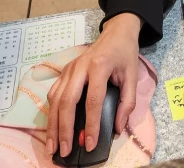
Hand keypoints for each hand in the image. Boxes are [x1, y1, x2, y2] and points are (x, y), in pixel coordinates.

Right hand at [46, 13, 141, 157]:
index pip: (93, 101)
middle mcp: (80, 67)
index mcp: (100, 66)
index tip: (90, 144)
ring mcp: (69, 69)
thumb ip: (128, 102)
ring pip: (55, 100)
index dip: (91, 125)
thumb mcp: (133, 75)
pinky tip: (52, 127)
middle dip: (64, 129)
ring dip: (52, 124)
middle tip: (63, 150)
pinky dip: (51, 113)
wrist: (116, 33)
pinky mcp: (64, 71)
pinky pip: (53, 94)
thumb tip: (118, 128)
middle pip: (67, 102)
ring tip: (52, 146)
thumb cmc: (125, 54)